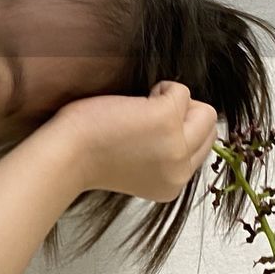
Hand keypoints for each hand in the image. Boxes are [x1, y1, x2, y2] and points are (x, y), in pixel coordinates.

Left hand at [43, 80, 219, 202]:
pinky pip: (179, 90)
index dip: (182, 130)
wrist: (65, 156)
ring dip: (175, 101)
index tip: (154, 128)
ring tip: (141, 108)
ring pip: (204, 111)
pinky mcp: (166, 119)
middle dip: (185, 114)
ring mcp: (176, 145)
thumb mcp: (137, 168)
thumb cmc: (88, 155)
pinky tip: (135, 101)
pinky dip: (162, 88)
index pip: (201, 150)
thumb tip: (180, 125)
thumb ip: (162, 155)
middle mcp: (181, 170)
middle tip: (150, 113)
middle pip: (209, 129)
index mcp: (174, 185)